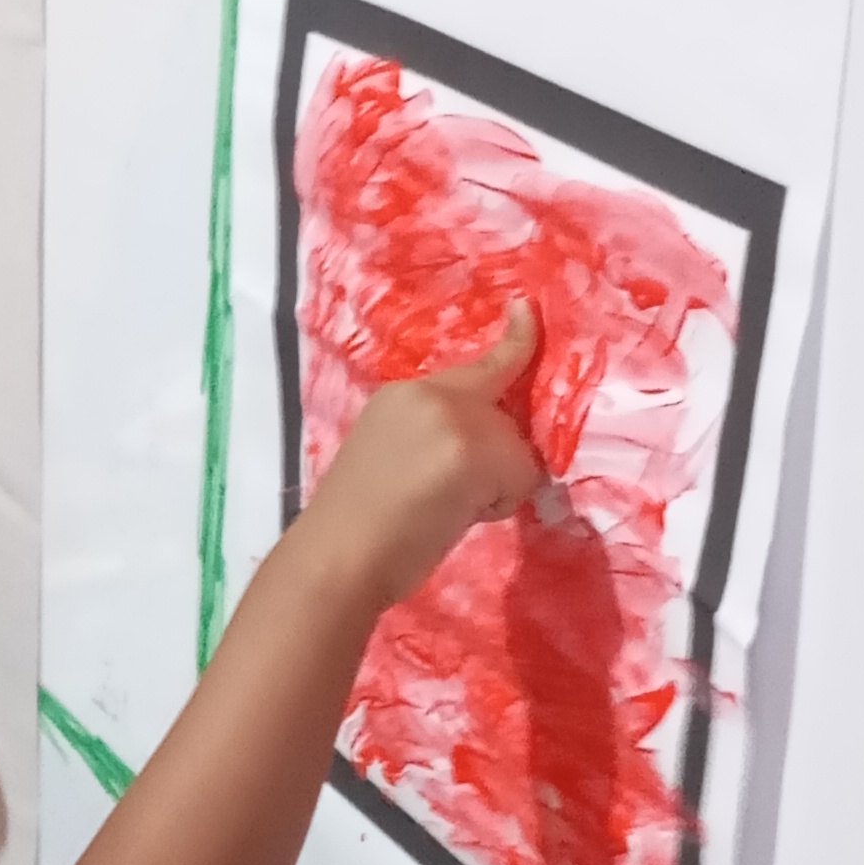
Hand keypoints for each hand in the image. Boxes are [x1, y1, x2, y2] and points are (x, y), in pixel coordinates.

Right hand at [302, 301, 544, 612]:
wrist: (339, 555)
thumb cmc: (354, 526)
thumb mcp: (390, 456)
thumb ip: (434, 437)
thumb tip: (478, 457)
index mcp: (404, 394)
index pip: (475, 365)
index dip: (513, 339)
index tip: (524, 309)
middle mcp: (432, 393)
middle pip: (503, 415)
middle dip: (492, 458)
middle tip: (444, 500)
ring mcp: (456, 417)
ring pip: (516, 448)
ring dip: (495, 485)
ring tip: (443, 511)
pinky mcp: (477, 448)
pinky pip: (522, 477)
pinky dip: (500, 504)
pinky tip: (456, 517)